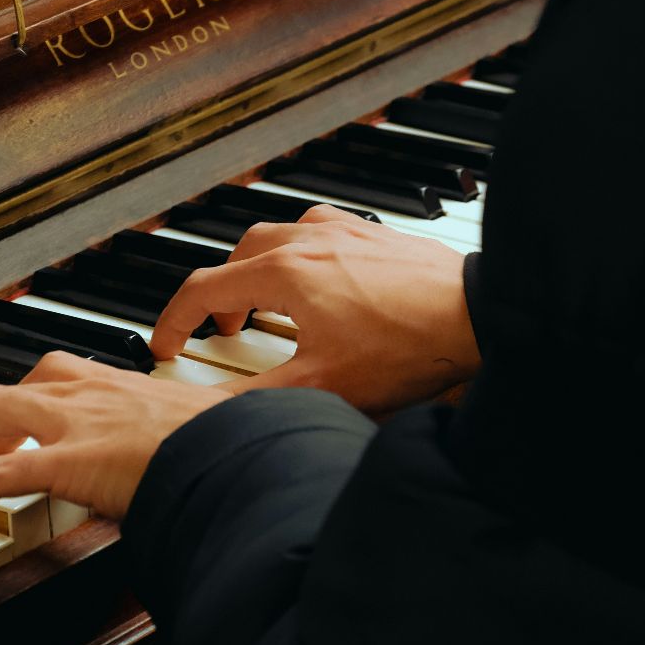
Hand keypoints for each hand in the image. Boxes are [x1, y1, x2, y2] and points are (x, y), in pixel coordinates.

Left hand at [0, 352, 230, 530]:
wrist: (247, 455)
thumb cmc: (237, 444)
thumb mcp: (214, 424)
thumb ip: (207, 428)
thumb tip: (239, 437)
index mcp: (115, 383)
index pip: (45, 379)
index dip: (15, 410)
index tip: (9, 438)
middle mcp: (83, 391)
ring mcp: (70, 422)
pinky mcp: (65, 461)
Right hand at [151, 206, 479, 413]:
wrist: (479, 316)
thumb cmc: (409, 346)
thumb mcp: (322, 385)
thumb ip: (258, 399)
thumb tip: (211, 413)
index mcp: (285, 272)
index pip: (204, 288)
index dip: (173, 320)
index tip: (166, 345)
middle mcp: (310, 239)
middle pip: (240, 254)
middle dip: (222, 291)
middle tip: (225, 326)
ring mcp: (347, 231)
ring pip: (281, 235)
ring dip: (263, 267)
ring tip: (270, 303)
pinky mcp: (379, 235)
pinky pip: (323, 232)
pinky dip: (304, 253)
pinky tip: (324, 282)